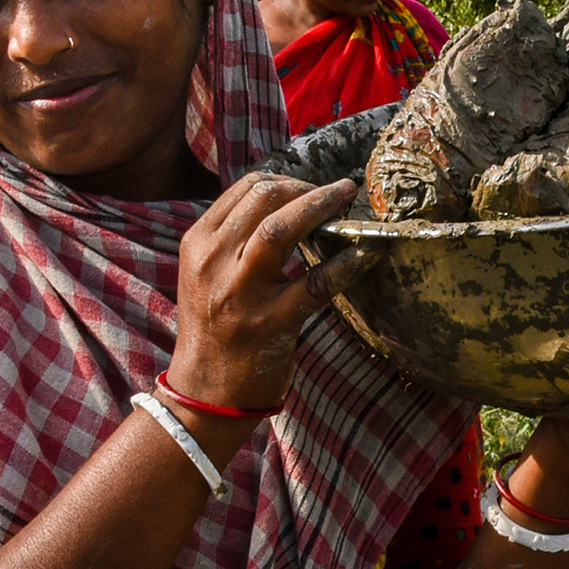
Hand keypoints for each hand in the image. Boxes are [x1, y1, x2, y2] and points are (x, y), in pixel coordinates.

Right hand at [164, 174, 373, 412]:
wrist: (205, 390)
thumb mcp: (206, 274)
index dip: (287, 178)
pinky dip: (348, 263)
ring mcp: (242, 292)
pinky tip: (370, 251)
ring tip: (347, 198)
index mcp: (199, 244)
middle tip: (337, 192)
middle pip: (264, 197)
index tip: (311, 185)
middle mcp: (215, 261)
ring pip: (282, 228)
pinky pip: (316, 283)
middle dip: (307, 187)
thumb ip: (233, 239)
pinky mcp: (271, 322)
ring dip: (321, 205)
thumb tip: (284, 201)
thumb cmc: (214, 327)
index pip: (245, 188)